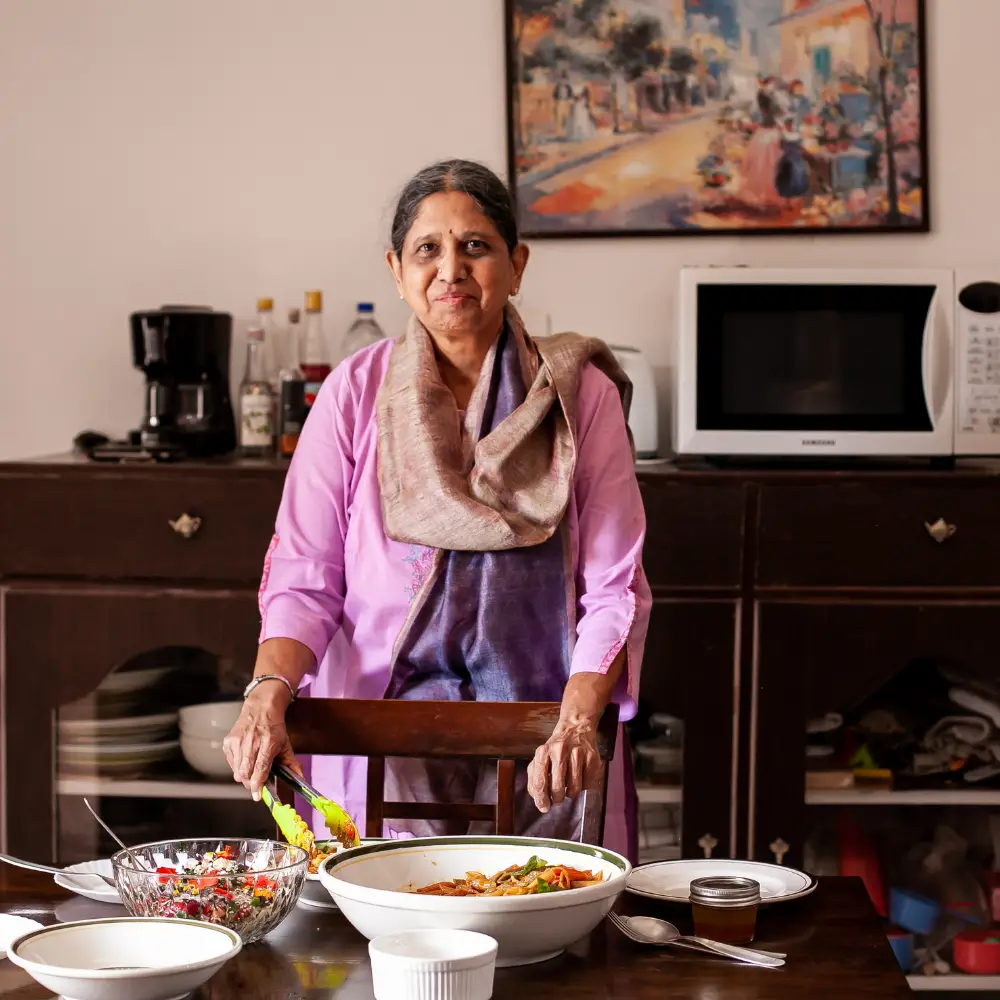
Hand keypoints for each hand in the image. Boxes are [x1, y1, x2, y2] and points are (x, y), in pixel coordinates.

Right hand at [222, 686, 302, 800]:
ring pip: (237, 771)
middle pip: (246, 773)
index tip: (257, 795)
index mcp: (268, 743)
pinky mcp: (228, 742)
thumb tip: (301, 780)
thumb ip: (292, 764)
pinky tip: (245, 760)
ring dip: (244, 777)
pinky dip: (237, 767)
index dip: (258, 784)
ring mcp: (238, 742)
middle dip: (250, 783)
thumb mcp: (286, 744)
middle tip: (256, 784)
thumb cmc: (274, 727)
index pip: (260, 769)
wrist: (260, 708)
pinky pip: (231, 763)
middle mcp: (251, 742)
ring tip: (252, 771)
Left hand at [526, 720, 602, 813]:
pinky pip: (588, 785)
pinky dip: (583, 786)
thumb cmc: (555, 750)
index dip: (541, 798)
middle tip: (558, 796)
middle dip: (557, 797)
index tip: (544, 807)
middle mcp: (559, 751)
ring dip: (571, 792)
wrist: (576, 729)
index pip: (539, 781)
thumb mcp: (541, 758)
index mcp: (543, 752)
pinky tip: (580, 776)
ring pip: (574, 789)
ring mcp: (577, 753)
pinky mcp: (592, 758)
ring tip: (569, 783)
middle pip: (557, 788)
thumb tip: (539, 800)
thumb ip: (535, 778)